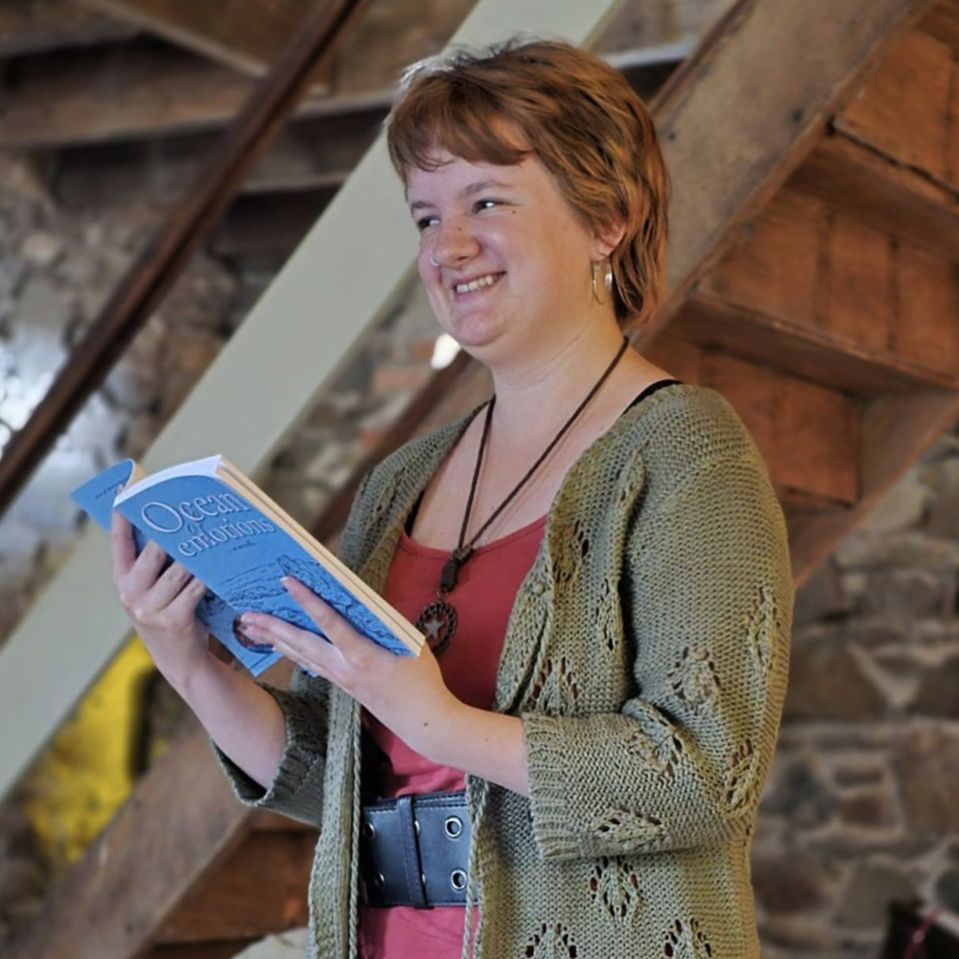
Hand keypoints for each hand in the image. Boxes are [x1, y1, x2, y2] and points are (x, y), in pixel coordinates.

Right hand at [110, 511, 210, 686]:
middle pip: (154, 552)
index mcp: (121, 582)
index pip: (119, 544)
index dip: (122, 519)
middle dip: (173, 533)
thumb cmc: (170, 614)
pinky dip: (208, 577)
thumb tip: (171, 525)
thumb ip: (152, 564)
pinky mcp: (174, 620)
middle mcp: (131, 594)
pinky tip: (219, 566)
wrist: (179, 660)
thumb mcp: (152, 591)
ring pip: (179, 570)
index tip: (126, 493)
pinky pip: (195, 589)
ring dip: (197, 555)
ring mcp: (150, 610)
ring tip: (212, 535)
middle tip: (189, 511)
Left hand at [239, 577, 460, 756]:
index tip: (286, 582)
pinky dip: (292, 651)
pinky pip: (309, 664)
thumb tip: (361, 602)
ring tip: (250, 627)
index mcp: (361, 654)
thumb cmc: (421, 678)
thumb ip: (384, 622)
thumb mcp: (410, 642)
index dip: (306, 600)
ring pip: (300, 654)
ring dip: (274, 639)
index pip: (327, 622)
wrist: (420, 720)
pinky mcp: (341, 684)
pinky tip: (279, 645)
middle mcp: (343, 667)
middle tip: (245, 615)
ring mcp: (339, 678)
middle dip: (272, 627)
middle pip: (300, 643)